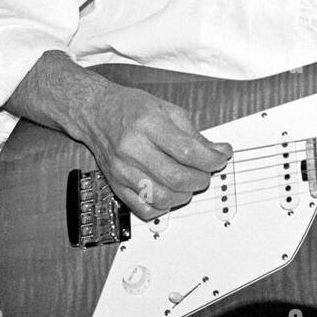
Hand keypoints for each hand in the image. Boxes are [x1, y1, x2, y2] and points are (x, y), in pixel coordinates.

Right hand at [80, 84, 232, 220]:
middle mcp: (132, 149)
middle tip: (206, 173)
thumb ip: (195, 134)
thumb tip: (220, 152)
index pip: (187, 151)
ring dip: (185, 195)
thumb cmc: (131, 108)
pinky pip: (144, 209)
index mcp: (148, 124)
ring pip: (162, 197)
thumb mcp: (168, 110)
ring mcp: (122, 170)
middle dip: (201, 179)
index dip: (211, 160)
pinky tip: (169, 193)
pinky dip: (163, 207)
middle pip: (176, 177)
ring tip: (189, 183)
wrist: (95, 112)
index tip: (220, 159)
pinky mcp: (116, 186)